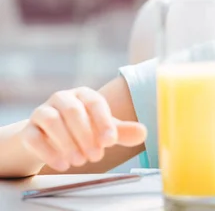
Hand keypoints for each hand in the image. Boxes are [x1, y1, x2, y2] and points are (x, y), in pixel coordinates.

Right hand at [20, 87, 146, 170]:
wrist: (49, 138)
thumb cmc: (83, 129)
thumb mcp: (103, 130)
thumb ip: (122, 132)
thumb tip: (143, 132)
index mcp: (84, 94)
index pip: (95, 103)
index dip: (103, 122)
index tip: (110, 141)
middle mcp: (62, 98)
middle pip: (73, 112)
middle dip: (86, 136)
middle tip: (96, 157)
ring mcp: (42, 112)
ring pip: (52, 121)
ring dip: (67, 143)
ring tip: (79, 161)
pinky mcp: (28, 129)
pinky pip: (34, 137)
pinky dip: (48, 151)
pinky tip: (62, 164)